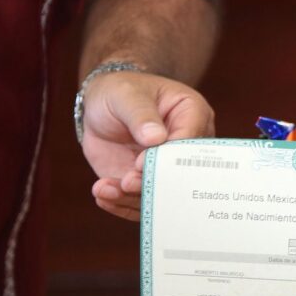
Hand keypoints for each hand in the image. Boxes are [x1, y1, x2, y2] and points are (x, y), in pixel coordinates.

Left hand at [80, 71, 214, 219]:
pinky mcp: (147, 183)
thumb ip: (141, 115)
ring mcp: (167, 168)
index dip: (167, 157)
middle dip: (153, 184)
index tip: (140, 162)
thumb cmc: (121, 91)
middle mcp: (187, 146)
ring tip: (105, 189)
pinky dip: (121, 204)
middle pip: (180, 174)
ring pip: (160, 193)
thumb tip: (156, 138)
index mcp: (193, 116)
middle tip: (126, 182)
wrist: (102, 106)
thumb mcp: (127, 95)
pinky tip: (103, 195)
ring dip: (132, 197)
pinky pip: (141, 202)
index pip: (189, 143)